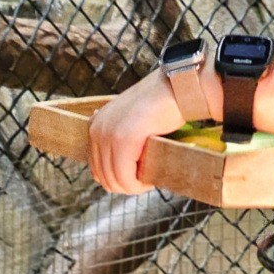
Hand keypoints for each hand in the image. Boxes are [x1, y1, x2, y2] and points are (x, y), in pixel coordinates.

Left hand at [87, 68, 184, 193]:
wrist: (178, 87)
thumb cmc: (161, 106)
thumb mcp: (130, 122)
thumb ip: (118, 141)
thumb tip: (114, 172)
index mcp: (95, 125)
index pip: (95, 168)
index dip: (115, 180)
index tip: (135, 180)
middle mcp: (97, 129)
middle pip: (103, 177)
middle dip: (124, 186)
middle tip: (144, 183)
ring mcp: (109, 134)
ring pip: (114, 180)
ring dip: (132, 187)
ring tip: (149, 181)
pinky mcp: (124, 139)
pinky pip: (125, 177)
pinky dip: (138, 185)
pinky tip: (150, 180)